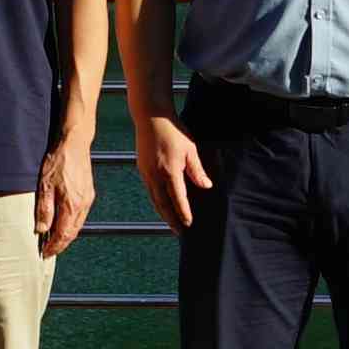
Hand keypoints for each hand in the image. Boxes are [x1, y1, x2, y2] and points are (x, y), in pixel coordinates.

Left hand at [33, 145, 91, 257]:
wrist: (75, 143)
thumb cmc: (58, 161)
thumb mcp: (45, 185)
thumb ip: (44, 209)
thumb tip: (42, 229)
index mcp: (71, 205)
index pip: (63, 234)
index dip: (54, 246)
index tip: (45, 253)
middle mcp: (83, 205)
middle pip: (72, 233)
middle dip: (61, 244)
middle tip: (49, 251)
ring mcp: (88, 199)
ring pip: (78, 225)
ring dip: (67, 235)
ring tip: (55, 240)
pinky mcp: (89, 193)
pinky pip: (81, 215)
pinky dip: (72, 224)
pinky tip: (64, 223)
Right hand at [136, 110, 211, 230]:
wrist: (150, 116)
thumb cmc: (173, 131)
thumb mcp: (190, 149)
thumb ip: (197, 170)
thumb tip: (206, 186)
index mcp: (170, 170)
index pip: (177, 198)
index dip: (184, 213)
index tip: (189, 224)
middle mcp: (155, 174)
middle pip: (162, 204)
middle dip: (171, 219)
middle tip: (179, 232)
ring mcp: (146, 172)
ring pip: (154, 198)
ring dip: (162, 212)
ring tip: (170, 222)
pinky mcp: (142, 168)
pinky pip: (149, 189)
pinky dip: (156, 200)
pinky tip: (162, 203)